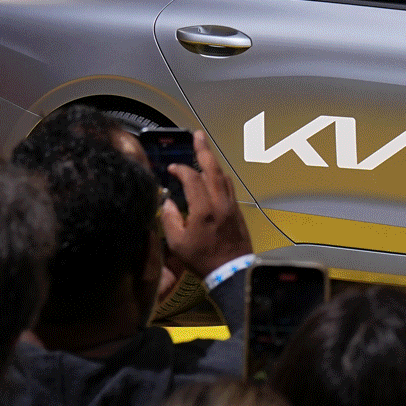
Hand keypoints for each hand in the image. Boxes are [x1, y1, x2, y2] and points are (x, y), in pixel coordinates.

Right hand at [158, 130, 253, 277]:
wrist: (232, 270)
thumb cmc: (202, 259)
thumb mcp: (178, 243)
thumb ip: (170, 220)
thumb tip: (168, 201)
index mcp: (204, 209)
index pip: (192, 179)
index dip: (181, 170)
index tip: (171, 169)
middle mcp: (220, 202)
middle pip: (213, 169)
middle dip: (204, 150)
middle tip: (198, 135)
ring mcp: (231, 204)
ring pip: (223, 176)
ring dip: (213, 162)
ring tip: (204, 151)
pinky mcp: (237, 210)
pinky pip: (228, 185)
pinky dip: (219, 175)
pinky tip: (214, 174)